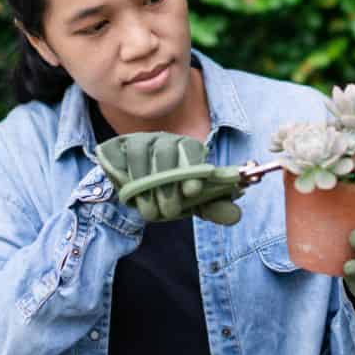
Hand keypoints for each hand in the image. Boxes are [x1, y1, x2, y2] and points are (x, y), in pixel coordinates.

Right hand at [95, 132, 243, 224]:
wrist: (138, 192)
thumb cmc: (171, 194)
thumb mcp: (193, 204)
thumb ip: (213, 208)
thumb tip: (236, 216)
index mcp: (189, 148)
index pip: (193, 150)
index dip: (193, 168)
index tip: (192, 191)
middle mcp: (166, 139)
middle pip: (166, 152)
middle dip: (167, 186)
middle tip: (168, 213)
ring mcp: (141, 141)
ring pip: (141, 154)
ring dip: (144, 185)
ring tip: (149, 211)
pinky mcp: (119, 146)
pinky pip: (119, 157)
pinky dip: (124, 176)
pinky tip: (130, 193)